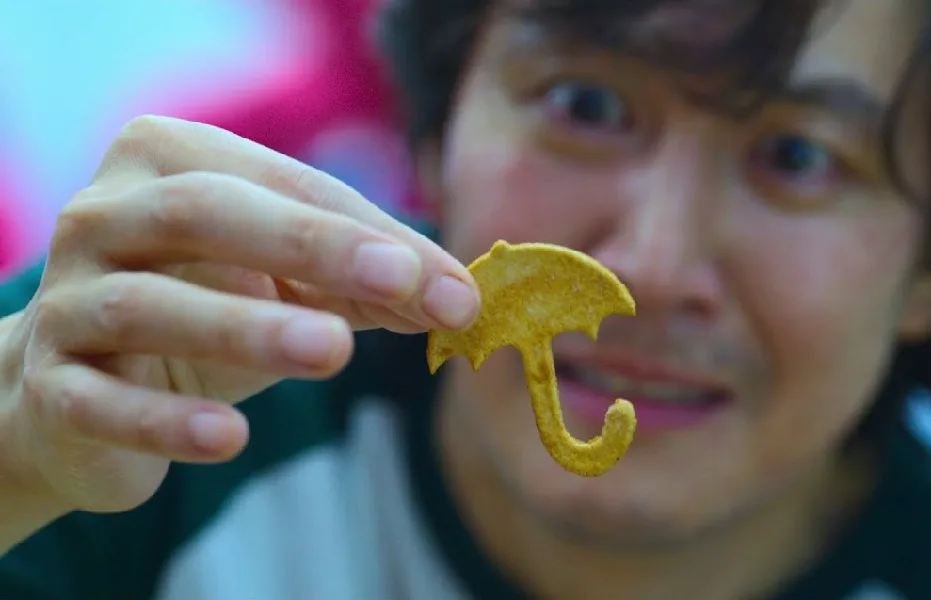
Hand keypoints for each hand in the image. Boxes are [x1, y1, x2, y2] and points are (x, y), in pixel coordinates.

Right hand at [0, 116, 477, 515]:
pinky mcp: (48, 385)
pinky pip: (101, 400)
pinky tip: (230, 437)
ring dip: (246, 328)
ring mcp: (65, 299)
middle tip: (400, 284)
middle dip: (310, 245)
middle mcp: (103, 214)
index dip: (367, 232)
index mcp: (168, 160)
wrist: (80, 393)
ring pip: (148, 304)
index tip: (450, 285)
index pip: (282, 184)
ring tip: (332, 351)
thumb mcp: (287, 285)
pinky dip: (166, 420)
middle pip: (204, 212)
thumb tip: (460, 298)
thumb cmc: (202, 314)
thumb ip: (368, 284)